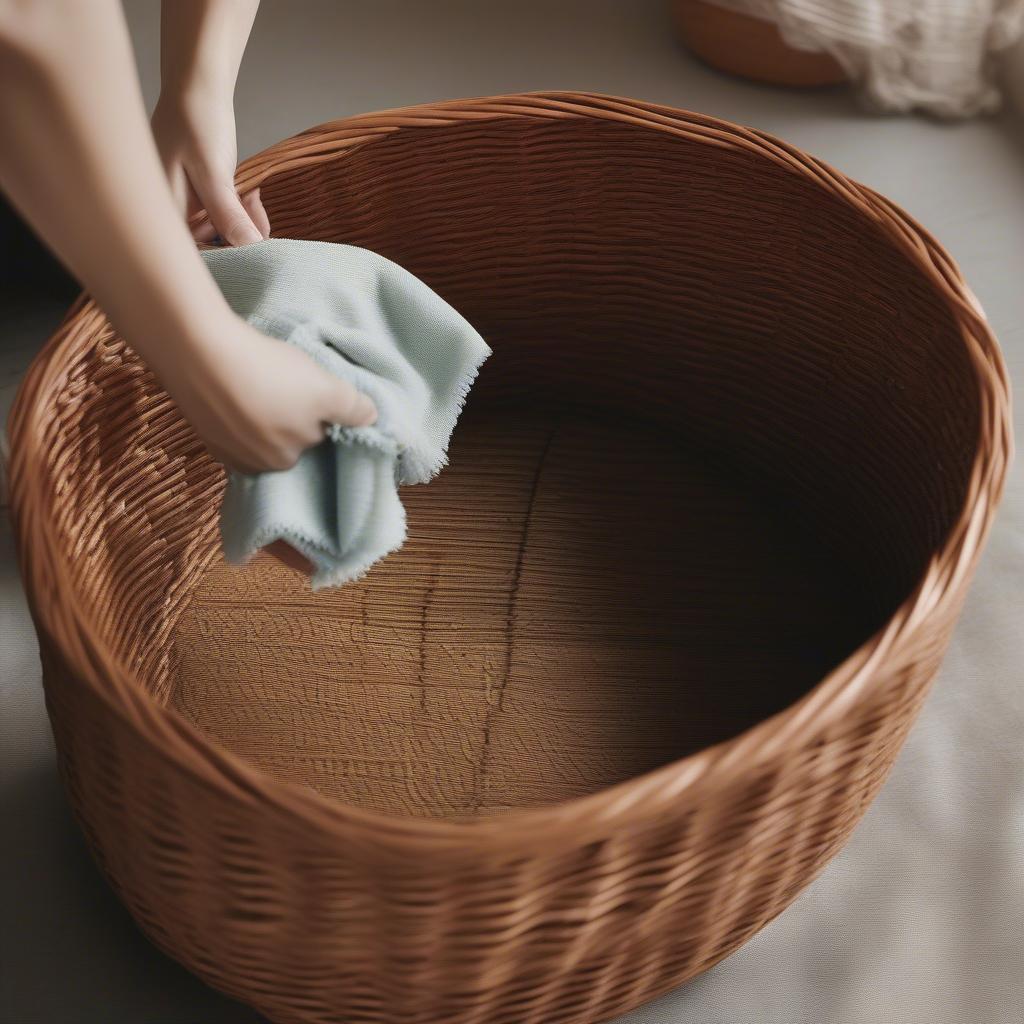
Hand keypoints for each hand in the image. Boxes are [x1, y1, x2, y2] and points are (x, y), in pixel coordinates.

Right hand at [151, 88, 268, 245]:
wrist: (196, 90)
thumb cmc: (196, 123)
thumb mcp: (214, 173)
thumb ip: (228, 215)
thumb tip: (250, 249)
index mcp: (161, 212)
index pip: (191, 255)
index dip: (223, 260)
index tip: (251, 255)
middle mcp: (168, 214)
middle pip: (206, 247)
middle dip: (237, 238)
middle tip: (254, 216)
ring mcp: (181, 207)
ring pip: (218, 234)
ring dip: (241, 223)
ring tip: (250, 200)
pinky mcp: (195, 200)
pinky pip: (221, 218)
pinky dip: (239, 212)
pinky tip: (250, 198)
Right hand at [157, 312, 376, 474]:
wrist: (199, 350)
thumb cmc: (270, 374)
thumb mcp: (327, 390)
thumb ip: (353, 409)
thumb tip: (371, 420)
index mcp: (285, 463)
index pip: (314, 439)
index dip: (316, 412)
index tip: (306, 390)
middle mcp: (252, 466)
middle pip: (284, 438)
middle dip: (287, 414)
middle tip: (280, 380)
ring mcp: (221, 448)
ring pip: (255, 431)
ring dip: (259, 410)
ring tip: (256, 378)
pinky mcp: (199, 427)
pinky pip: (228, 421)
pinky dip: (233, 406)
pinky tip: (232, 384)